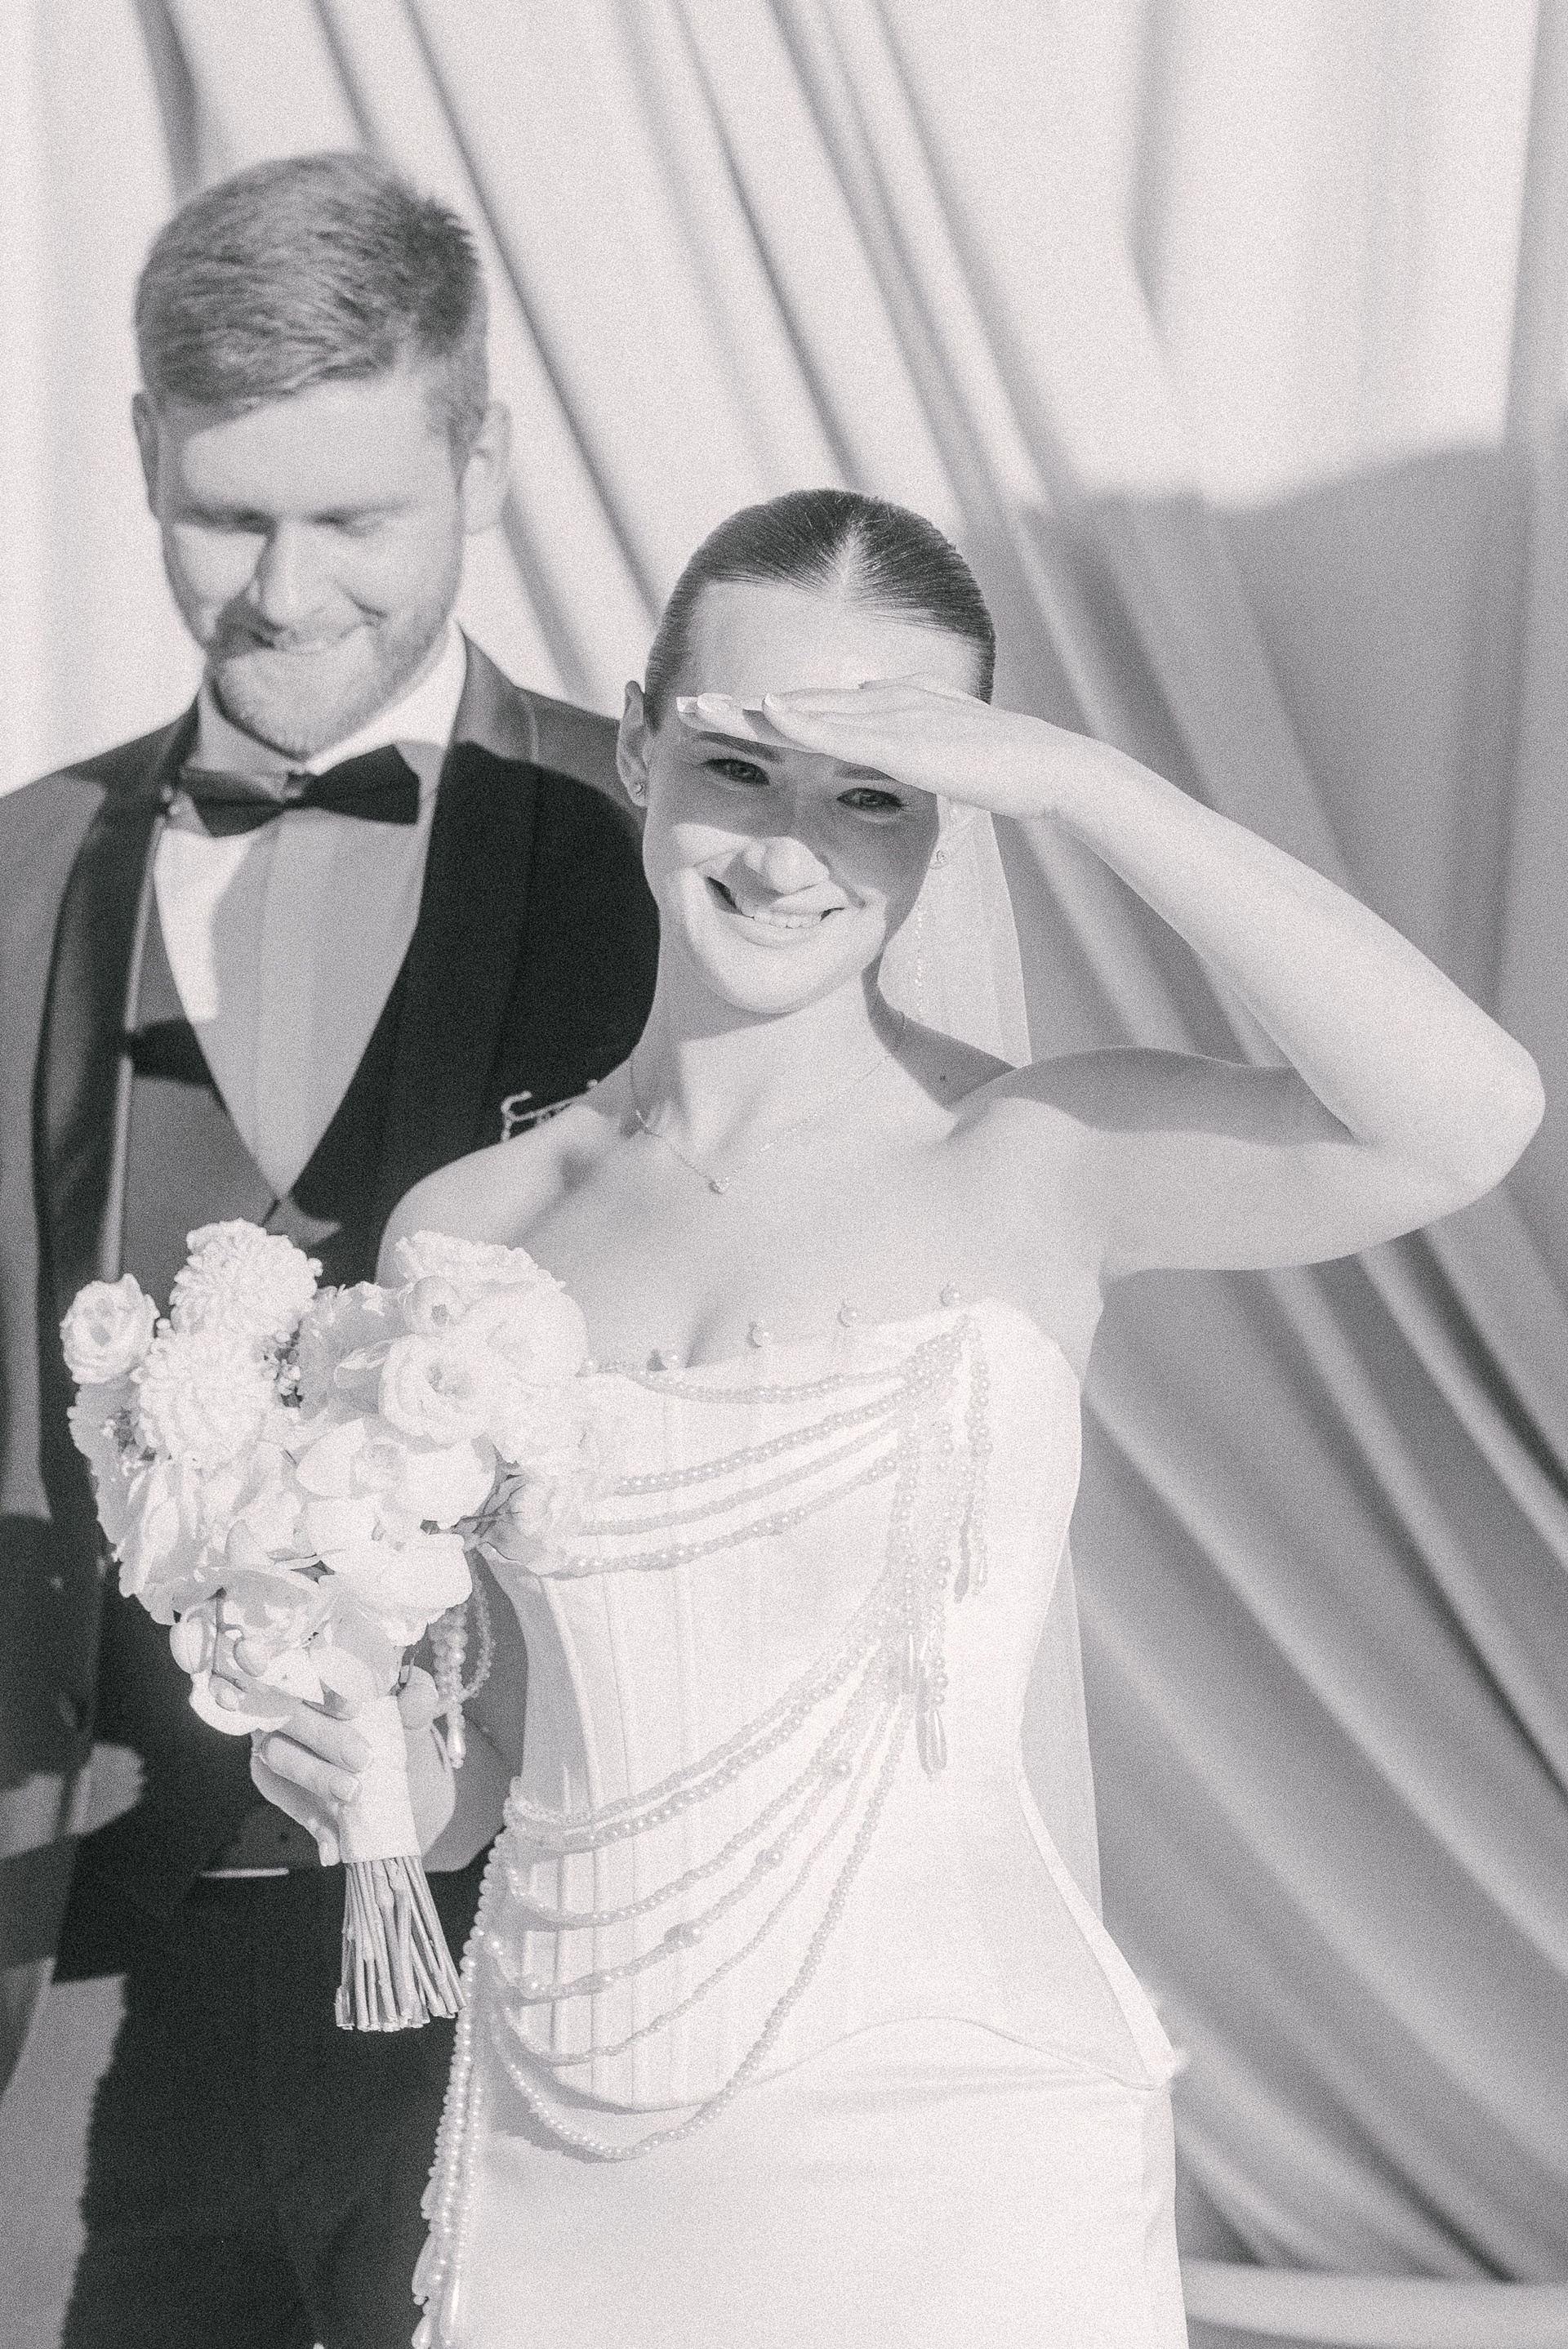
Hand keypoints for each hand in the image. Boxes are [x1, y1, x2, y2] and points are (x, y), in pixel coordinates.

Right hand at [214, 1631, 453, 1863]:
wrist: (396, 1777)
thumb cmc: (396, 1728)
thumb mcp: (413, 1712)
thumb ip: (416, 1698)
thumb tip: (413, 1697)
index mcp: (321, 1666)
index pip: (310, 1661)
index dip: (325, 1682)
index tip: (354, 1706)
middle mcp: (287, 1695)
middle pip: (288, 1708)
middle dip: (323, 1735)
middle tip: (362, 1759)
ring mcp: (274, 1736)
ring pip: (276, 1752)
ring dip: (314, 1776)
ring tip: (351, 1795)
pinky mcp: (271, 1776)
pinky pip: (282, 1796)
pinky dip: (309, 1820)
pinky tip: (331, 1845)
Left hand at [724, 677, 1088, 821]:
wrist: (1049, 768)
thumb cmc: (1003, 771)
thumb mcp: (941, 760)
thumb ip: (906, 748)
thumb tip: (877, 744)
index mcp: (888, 710)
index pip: (811, 714)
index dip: (760, 717)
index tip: (715, 721)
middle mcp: (883, 703)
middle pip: (794, 704)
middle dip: (735, 707)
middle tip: (681, 707)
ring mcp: (893, 716)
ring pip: (805, 711)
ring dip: (748, 710)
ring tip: (697, 707)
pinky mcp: (906, 740)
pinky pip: (842, 730)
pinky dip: (800, 720)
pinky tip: (762, 713)